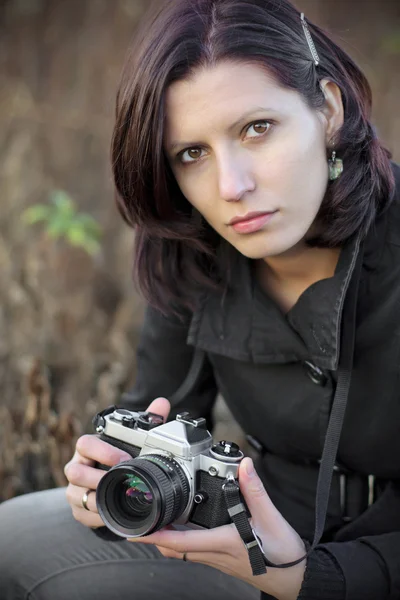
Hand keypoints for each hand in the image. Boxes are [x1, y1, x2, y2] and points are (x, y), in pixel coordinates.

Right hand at [64, 397, 170, 528]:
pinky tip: (112, 515)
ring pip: (76, 495)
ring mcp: (74, 489)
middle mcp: (77, 467)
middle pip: (75, 472)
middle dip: (98, 478)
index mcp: (88, 447)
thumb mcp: (132, 439)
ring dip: (97, 500)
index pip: (85, 444)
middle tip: (121, 482)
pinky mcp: (77, 509)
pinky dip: (97, 518)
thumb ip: (147, 420)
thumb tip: (162, 403)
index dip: (102, 451)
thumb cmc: (118, 456)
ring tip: (117, 501)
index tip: (124, 459)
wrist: (108, 483)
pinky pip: (82, 515)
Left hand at [130, 449, 306, 599]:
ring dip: (166, 539)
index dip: (155, 536)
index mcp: (223, 543)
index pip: (181, 542)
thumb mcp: (272, 518)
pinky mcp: (224, 558)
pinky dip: (182, 542)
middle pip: (175, 549)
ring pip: (184, 551)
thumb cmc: (284, 554)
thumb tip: (244, 466)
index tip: (136, 530)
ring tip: (154, 522)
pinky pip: (195, 552)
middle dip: (153, 537)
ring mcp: (219, 559)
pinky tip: (184, 529)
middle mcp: (216, 554)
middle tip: (137, 523)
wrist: (296, 578)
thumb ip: (255, 491)